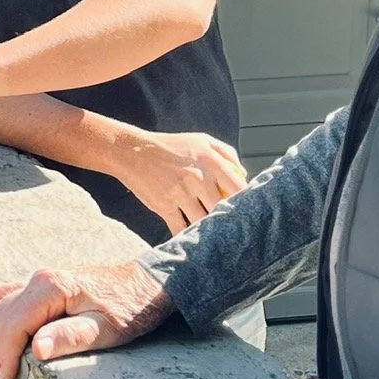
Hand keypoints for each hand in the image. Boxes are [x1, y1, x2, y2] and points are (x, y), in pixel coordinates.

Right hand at [0, 262, 172, 378]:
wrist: (152, 282)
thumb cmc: (132, 307)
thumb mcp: (107, 328)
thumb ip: (70, 337)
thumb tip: (35, 349)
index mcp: (51, 288)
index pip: (15, 326)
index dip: (6, 355)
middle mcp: (40, 280)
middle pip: (4, 319)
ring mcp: (42, 280)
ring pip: (2, 307)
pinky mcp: (48, 285)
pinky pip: (9, 292)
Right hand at [110, 128, 247, 233]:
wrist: (132, 151)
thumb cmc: (169, 146)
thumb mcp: (201, 140)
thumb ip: (227, 153)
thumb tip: (244, 175)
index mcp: (211, 161)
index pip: (238, 188)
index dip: (245, 201)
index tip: (245, 209)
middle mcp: (198, 178)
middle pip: (222, 208)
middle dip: (226, 218)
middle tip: (231, 227)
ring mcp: (181, 194)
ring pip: (202, 220)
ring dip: (206, 228)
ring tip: (211, 234)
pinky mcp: (164, 206)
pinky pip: (180, 228)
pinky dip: (185, 235)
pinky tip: (190, 239)